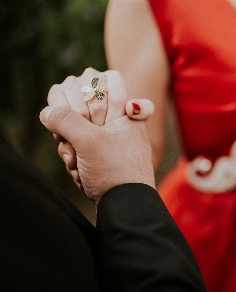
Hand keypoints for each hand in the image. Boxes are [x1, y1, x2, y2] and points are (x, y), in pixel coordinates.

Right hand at [48, 68, 152, 189]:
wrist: (126, 206)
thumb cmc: (115, 171)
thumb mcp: (88, 142)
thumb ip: (65, 119)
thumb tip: (47, 112)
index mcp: (126, 110)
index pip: (108, 79)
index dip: (89, 90)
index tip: (86, 112)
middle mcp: (119, 120)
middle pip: (84, 105)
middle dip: (72, 127)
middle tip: (74, 143)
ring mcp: (109, 138)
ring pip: (77, 128)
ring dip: (71, 147)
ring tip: (78, 163)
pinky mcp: (100, 154)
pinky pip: (78, 147)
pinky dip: (75, 159)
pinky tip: (80, 173)